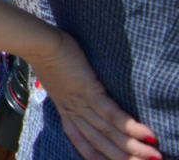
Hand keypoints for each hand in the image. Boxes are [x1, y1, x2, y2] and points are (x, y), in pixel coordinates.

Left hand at [31, 30, 158, 159]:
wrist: (38, 44)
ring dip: (133, 147)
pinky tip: (146, 134)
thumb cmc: (47, 55)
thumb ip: (68, 92)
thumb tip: (79, 91)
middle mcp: (73, 112)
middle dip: (124, 157)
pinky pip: (112, 114)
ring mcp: (81, 103)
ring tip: (153, 155)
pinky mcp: (90, 91)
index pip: (81, 141)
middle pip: (100, 143)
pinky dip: (130, 126)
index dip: (97, 156)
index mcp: (65, 110)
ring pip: (110, 132)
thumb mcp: (57, 80)